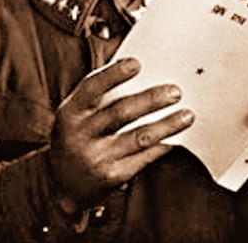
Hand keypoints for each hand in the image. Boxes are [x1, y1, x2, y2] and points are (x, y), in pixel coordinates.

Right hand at [48, 57, 194, 206]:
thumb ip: (102, 96)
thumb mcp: (78, 114)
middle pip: (121, 113)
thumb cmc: (78, 135)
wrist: (60, 184)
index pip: (92, 88)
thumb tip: (143, 73)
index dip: (114, 74)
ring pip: (139, 137)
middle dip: (151, 100)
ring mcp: (96, 158)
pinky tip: (174, 138)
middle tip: (175, 91)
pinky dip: (161, 146)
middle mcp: (81, 135)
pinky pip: (143, 158)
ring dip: (167, 125)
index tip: (136, 63)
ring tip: (187, 115)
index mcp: (71, 112)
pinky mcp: (112, 177)